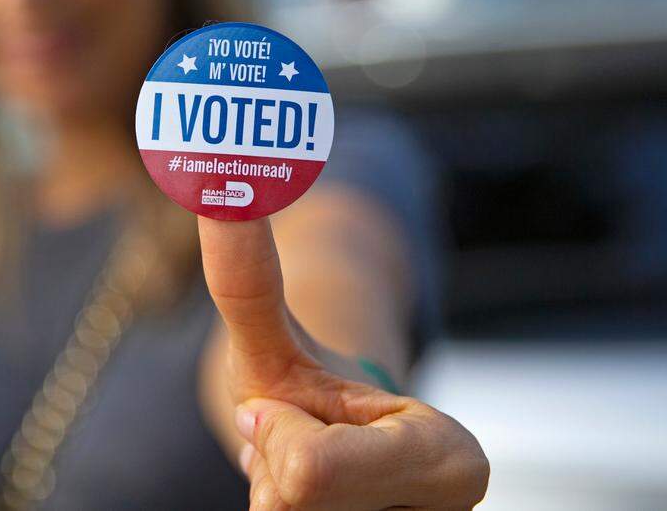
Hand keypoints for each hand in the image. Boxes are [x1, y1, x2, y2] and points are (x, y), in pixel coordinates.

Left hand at [198, 216, 488, 510]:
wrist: (349, 450)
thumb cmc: (313, 393)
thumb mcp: (277, 341)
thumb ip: (246, 281)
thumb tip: (217, 188)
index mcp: (449, 464)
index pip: (305, 478)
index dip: (278, 440)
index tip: (290, 423)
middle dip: (271, 474)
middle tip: (299, 452)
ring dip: (272, 501)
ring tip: (302, 485)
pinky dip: (277, 508)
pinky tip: (302, 505)